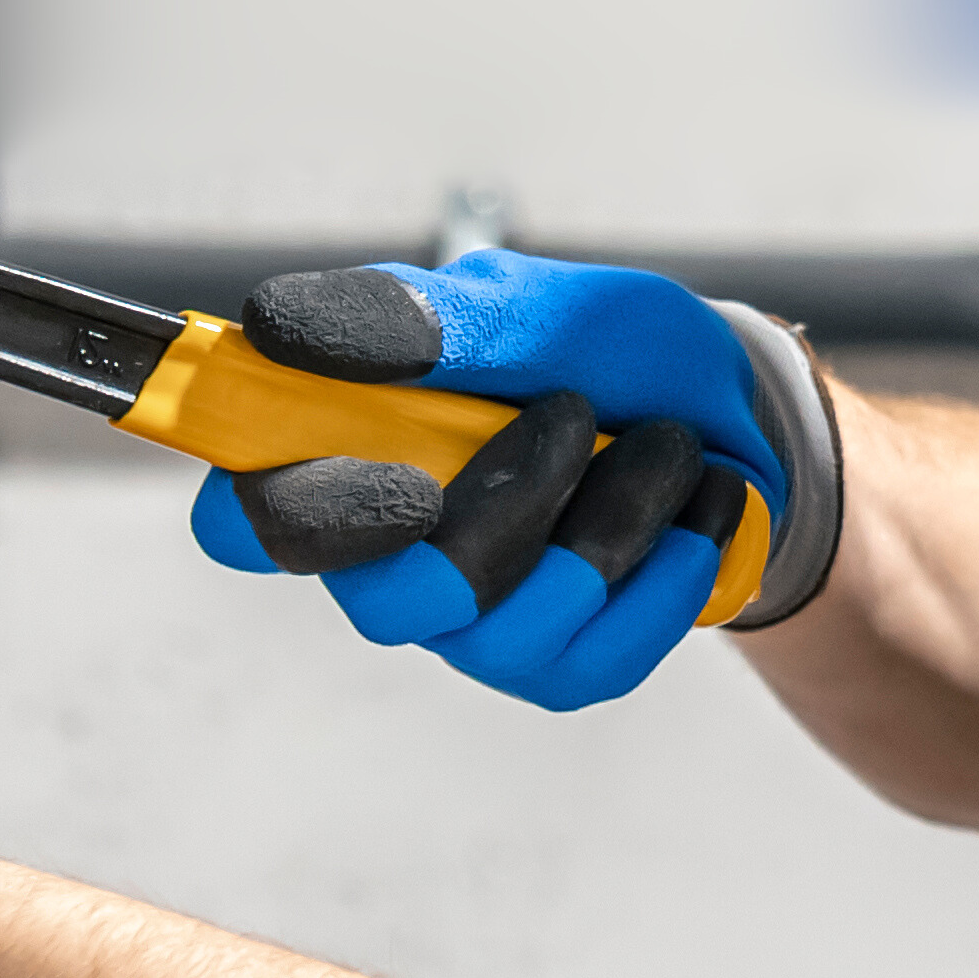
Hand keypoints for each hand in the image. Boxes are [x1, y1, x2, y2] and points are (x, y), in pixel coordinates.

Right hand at [188, 251, 841, 709]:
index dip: (276, 514)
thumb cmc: (600, 349)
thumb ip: (408, 320)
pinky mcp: (557, 671)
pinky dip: (666, 568)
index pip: (243, 521)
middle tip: (573, 411)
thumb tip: (272, 326)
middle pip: (387, 602)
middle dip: (500, 509)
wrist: (735, 412)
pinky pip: (596, 655)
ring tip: (665, 442)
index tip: (391, 467)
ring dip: (611, 516)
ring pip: (507, 625)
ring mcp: (471, 631)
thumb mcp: (521, 306)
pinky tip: (694, 509)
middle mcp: (388, 562)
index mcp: (345, 461)